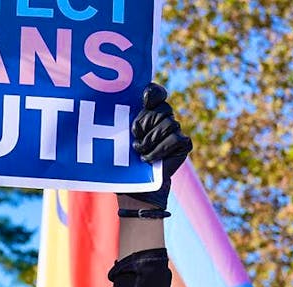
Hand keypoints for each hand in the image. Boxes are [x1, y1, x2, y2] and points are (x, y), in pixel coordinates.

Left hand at [126, 83, 192, 210]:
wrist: (136, 187)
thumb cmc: (123, 162)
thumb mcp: (115, 140)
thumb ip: (118, 121)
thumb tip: (109, 103)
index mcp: (148, 112)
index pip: (156, 93)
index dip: (153, 92)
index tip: (144, 99)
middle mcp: (164, 119)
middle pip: (161, 108)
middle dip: (144, 123)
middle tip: (135, 137)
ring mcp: (175, 130)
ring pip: (168, 123)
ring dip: (150, 140)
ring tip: (140, 152)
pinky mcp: (183, 143)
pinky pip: (174, 138)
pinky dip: (159, 150)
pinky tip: (149, 160)